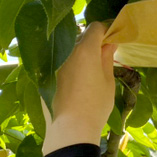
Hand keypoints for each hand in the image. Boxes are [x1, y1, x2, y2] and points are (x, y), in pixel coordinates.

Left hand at [42, 22, 116, 154]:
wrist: (70, 129)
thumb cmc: (96, 106)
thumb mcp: (108, 82)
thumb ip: (107, 59)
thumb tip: (109, 44)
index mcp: (85, 50)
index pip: (95, 27)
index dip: (105, 31)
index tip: (111, 41)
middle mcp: (67, 51)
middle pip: (80, 36)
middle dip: (92, 42)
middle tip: (102, 57)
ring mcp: (54, 62)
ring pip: (68, 49)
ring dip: (78, 53)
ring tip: (88, 70)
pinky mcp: (45, 74)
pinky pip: (59, 62)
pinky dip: (67, 64)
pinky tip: (74, 82)